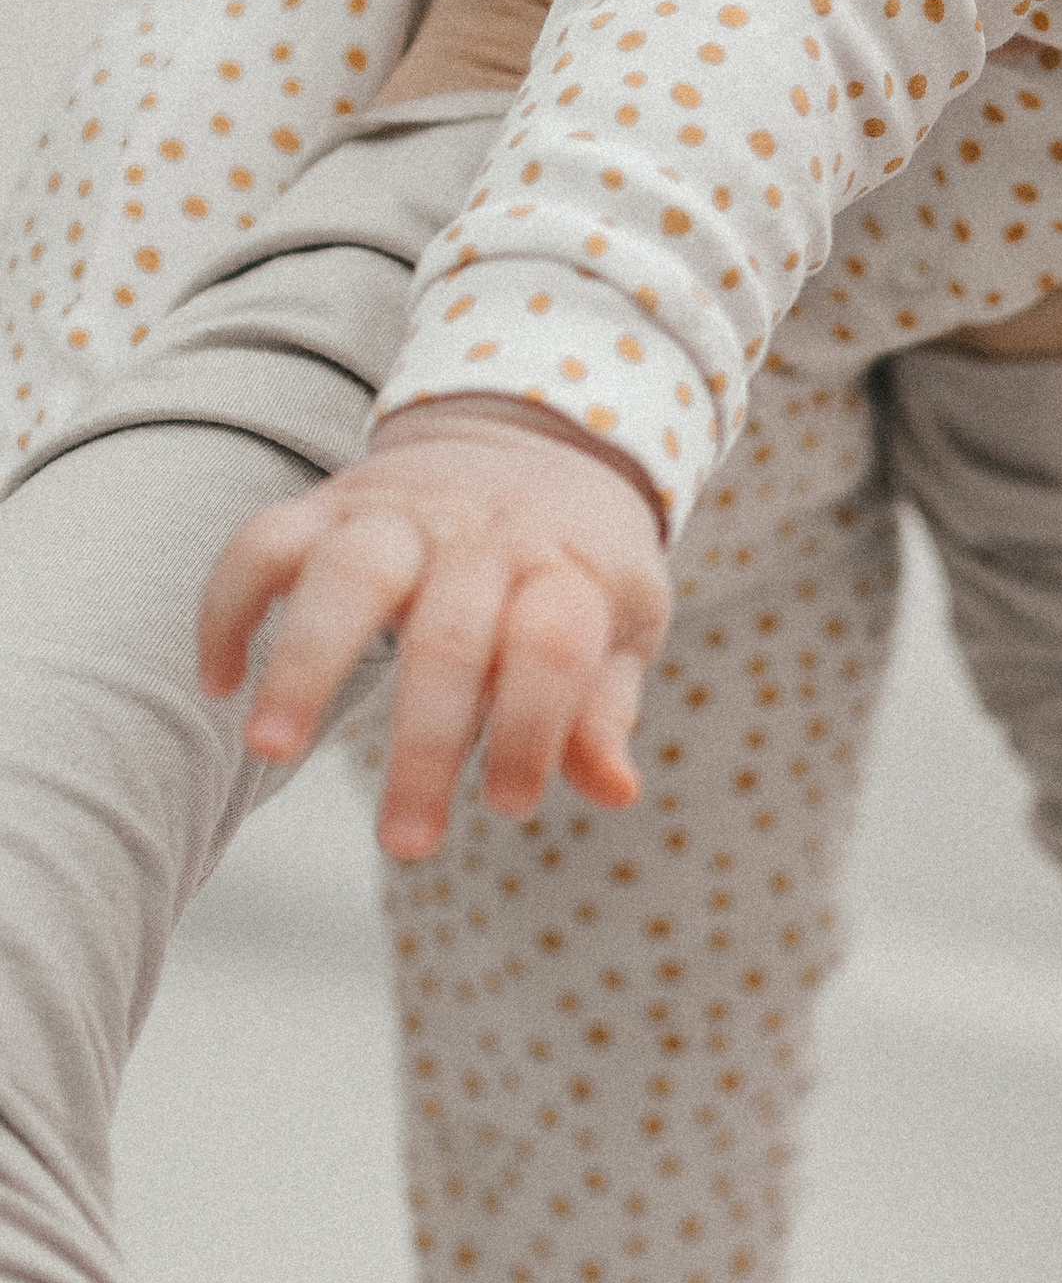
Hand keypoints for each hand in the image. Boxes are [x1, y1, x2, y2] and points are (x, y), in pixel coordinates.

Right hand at [199, 407, 670, 860]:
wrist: (533, 440)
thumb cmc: (579, 563)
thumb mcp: (622, 623)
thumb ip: (605, 705)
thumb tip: (614, 790)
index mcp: (564, 571)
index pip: (552, 647)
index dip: (535, 730)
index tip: (511, 805)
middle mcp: (479, 538)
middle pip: (449, 637)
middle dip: (424, 745)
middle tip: (404, 843)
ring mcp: (398, 515)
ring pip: (346, 575)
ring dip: (304, 664)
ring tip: (270, 750)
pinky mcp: (328, 503)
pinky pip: (264, 541)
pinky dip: (229, 605)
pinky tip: (218, 682)